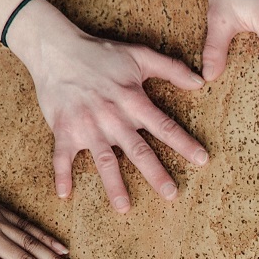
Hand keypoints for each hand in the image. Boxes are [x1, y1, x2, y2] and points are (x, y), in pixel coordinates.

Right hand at [11, 12, 208, 212]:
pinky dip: (62, 175)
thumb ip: (171, 68)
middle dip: (156, 174)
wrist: (57, 50)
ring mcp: (87, 126)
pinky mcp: (63, 130)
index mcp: (133, 101)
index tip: (201, 160)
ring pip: (104, 161)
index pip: (164, 126)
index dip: (184, 144)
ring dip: (114, 185)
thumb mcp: (139, 55)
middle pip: (138, 151)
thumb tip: (200, 81)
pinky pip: (61, 157)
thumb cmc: (101, 53)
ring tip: (124, 208)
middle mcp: (112, 118)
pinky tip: (65, 194)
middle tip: (171, 194)